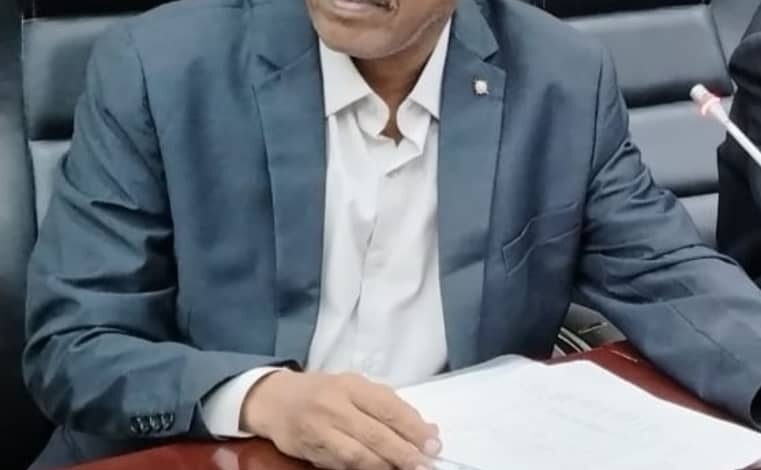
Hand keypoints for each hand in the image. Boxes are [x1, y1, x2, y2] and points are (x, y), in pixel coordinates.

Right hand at [241, 371, 440, 469]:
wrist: (274, 400)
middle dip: (405, 453)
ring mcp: (320, 428)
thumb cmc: (323, 393)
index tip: (434, 444)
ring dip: (386, 465)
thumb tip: (428, 430)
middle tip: (426, 465)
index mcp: (351, 384)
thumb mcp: (355, 389)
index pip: (389, 407)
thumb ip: (389, 406)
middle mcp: (335, 404)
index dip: (414, 428)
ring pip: (359, 454)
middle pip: (376, 433)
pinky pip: (340, 464)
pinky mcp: (310, 448)